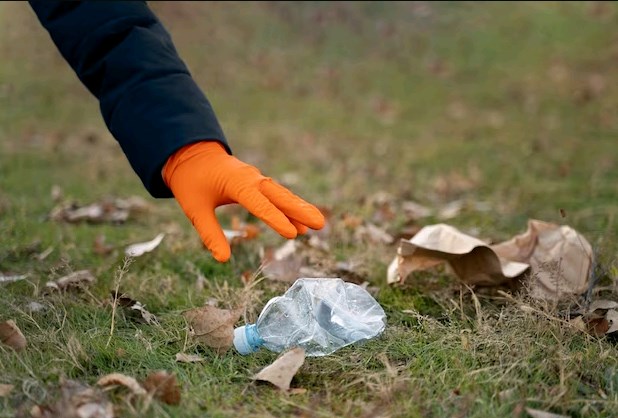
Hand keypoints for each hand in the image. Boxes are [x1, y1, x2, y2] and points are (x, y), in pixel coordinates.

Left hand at [163, 141, 324, 261]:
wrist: (191, 154)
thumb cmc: (191, 180)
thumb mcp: (194, 208)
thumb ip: (209, 233)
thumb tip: (222, 259)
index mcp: (236, 183)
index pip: (258, 204)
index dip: (275, 219)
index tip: (292, 234)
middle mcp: (251, 179)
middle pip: (279, 196)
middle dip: (300, 210)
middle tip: (320, 224)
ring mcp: (256, 179)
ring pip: (282, 195)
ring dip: (300, 209)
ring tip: (318, 224)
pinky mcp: (257, 183)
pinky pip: (277, 196)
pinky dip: (289, 207)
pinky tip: (301, 223)